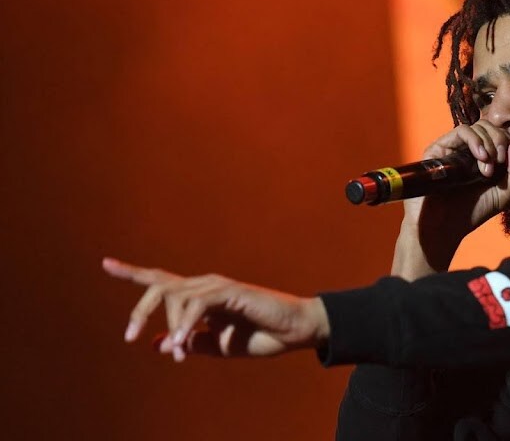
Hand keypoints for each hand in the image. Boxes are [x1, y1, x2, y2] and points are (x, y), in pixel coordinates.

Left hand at [103, 258, 328, 360]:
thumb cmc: (260, 336)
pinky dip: (186, 324)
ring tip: (179, 355)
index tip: (106, 264)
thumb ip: (188, 342)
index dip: (133, 273)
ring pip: (176, 296)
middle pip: (160, 285)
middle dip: (140, 311)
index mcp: (201, 296)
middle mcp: (206, 285)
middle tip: (130, 338)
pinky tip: (184, 343)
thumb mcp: (216, 346)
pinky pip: (197, 304)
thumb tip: (156, 344)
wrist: (294, 332)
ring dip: (173, 328)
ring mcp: (218, 285)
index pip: (162, 281)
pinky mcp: (231, 291)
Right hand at [391, 121, 509, 278]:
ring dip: (490, 143)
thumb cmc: (473, 212)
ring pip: (479, 126)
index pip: (502, 135)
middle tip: (500, 162)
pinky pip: (462, 130)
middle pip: (492, 127)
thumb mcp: (504, 194)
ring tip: (488, 168)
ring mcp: (454, 147)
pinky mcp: (440, 147)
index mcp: (486, 157)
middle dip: (501, 141)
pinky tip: (481, 157)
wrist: (444, 227)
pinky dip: (476, 140)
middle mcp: (469, 149)